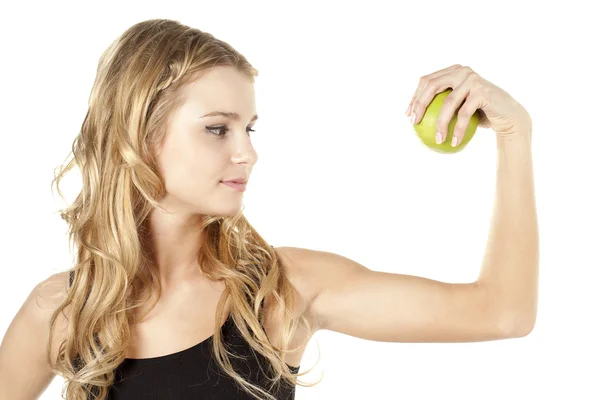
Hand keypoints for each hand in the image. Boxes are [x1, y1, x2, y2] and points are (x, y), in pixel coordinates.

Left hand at [405, 64, 531, 145]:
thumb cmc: (479, 115)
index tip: (408, 116)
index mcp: (453, 72)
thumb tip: (413, 119)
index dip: (414, 97)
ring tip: (437, 140)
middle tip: (414, 123)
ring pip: (448, 103)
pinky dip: (458, 130)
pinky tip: (452, 143)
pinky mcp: (482, 92)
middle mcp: (462, 71)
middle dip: (419, 104)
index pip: (427, 81)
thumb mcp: (458, 108)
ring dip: (440, 124)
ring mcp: (472, 79)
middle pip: (433, 86)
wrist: (508, 116)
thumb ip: (439, 106)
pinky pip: (464, 114)